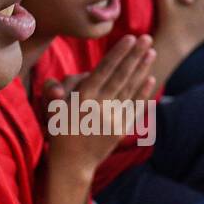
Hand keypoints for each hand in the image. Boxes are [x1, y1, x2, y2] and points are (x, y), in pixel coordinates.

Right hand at [46, 35, 155, 171]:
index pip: (104, 70)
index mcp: (83, 98)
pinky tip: (151, 79)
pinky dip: (144, 93)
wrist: (72, 164)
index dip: (118, 53)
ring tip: (152, 53)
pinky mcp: (121, 128)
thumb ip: (55, 91)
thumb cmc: (59, 132)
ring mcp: (113, 118)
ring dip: (142, 70)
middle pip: (121, 76)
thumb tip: (59, 84)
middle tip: (147, 38)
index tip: (130, 38)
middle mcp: (100, 106)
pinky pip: (134, 107)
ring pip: (130, 89)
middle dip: (135, 55)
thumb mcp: (51, 110)